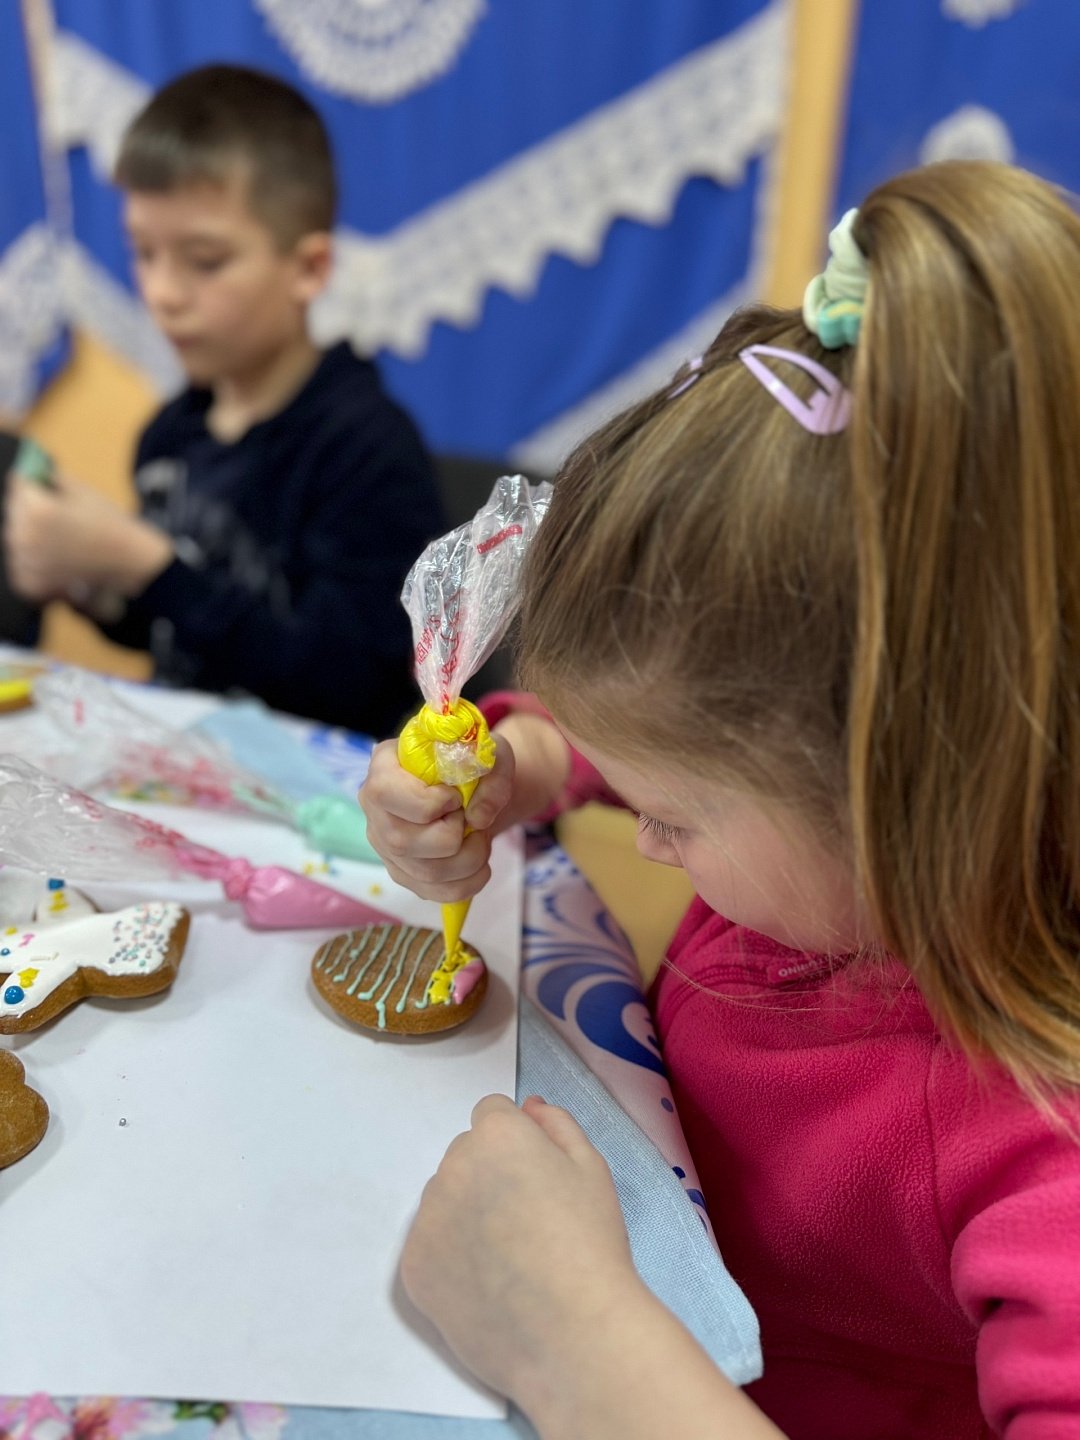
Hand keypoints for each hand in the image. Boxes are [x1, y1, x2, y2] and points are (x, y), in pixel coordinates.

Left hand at [4, 473, 172, 602]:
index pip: (17, 484)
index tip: (39, 484)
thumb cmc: (110, 526)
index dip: (32, 483)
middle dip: (28, 509)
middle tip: (55, 516)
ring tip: (59, 539)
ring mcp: (27, 563)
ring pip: (14, 539)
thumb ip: (50, 477)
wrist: (130, 562)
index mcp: (38, 509)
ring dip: (28, 536)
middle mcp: (26, 537)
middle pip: (13, 512)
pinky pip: (18, 567)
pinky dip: (31, 563)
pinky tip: (53, 559)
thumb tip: (30, 472)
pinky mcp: (30, 584)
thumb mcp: (82, 490)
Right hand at [359, 712, 569, 903]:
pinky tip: (480, 865)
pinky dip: (467, 884)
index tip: (455, 797)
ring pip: (423, 872)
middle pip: (402, 841)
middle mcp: (375, 809)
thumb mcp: (493, 755)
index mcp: (384, 766)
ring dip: (468, 860)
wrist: (472, 787)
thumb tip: (477, 819)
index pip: (385, 792)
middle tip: (468, 819)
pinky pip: (433, 892)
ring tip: (480, 839)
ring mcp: (385, 845)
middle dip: (452, 835)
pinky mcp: (403, 872)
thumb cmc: (473, 765)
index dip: (427, 801)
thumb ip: (494, 776)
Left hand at [402, 1097, 782, 1439]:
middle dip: (488, 1175)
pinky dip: (451, 1258)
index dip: (518, 1144)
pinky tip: (487, 1284)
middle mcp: (451, 1166)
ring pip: (444, 1200)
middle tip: (527, 1221)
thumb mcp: (592, 1170)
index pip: (492, 1115)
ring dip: (466, 1214)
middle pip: (465, 1156)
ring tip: (509, 1259)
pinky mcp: (412, 1267)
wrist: (573, 1335)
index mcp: (496, 1135)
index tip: (537, 1179)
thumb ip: (557, 1125)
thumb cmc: (592, 1246)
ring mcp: (426, 1218)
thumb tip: (528, 1107)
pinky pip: (429, 1246)